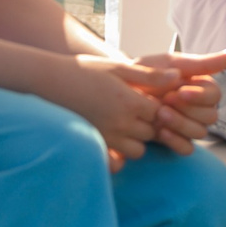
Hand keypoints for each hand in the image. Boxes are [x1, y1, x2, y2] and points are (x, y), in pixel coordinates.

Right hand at [47, 55, 188, 167]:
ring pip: (137, 150)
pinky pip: (117, 159)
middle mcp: (120, 123)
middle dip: (152, 125)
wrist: (47, 81)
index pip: (162, 113)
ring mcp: (106, 137)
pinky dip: (120, 150)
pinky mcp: (93, 144)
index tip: (154, 99)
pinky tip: (115, 134)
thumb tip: (177, 76)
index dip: (162, 108)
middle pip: (152, 133)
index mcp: (130, 102)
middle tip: (142, 112)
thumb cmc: (85, 70)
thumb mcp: (119, 68)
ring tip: (129, 123)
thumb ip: (149, 75)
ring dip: (138, 140)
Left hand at [132, 50, 225, 151]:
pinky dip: (177, 142)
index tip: (180, 92)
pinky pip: (187, 148)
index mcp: (200, 88)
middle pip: (211, 116)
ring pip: (200, 133)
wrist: (115, 91)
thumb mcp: (170, 63)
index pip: (215, 96)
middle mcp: (198, 109)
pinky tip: (161, 133)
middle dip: (189, 111)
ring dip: (182, 125)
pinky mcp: (174, 141)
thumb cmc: (143, 73)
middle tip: (165, 103)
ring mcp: (187, 126)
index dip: (200, 96)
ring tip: (159, 117)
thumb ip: (202, 62)